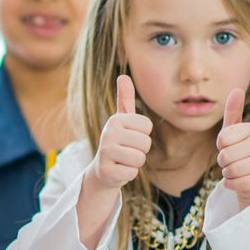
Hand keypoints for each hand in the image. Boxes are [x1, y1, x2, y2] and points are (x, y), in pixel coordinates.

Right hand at [87, 75, 151, 193]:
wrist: (102, 169)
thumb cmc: (118, 141)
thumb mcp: (122, 120)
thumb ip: (125, 98)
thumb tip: (123, 75)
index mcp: (115, 119)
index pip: (147, 127)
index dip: (143, 135)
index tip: (130, 137)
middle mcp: (108, 133)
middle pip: (145, 143)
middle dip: (140, 150)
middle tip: (126, 151)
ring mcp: (105, 152)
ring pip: (139, 159)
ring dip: (134, 163)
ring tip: (123, 160)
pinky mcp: (106, 171)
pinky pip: (132, 173)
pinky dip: (128, 174)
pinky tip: (118, 170)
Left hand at [216, 89, 249, 209]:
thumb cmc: (239, 153)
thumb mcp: (232, 133)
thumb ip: (233, 112)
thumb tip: (236, 89)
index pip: (222, 138)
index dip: (220, 146)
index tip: (229, 147)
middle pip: (226, 155)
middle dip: (223, 162)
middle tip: (232, 162)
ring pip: (232, 170)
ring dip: (227, 174)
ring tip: (236, 171)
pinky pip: (239, 184)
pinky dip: (232, 185)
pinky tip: (239, 181)